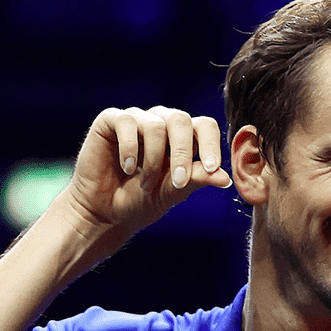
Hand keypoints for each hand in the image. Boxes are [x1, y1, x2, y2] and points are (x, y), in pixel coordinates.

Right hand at [57, 106, 233, 246]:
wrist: (104, 212)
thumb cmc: (140, 201)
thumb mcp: (173, 192)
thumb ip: (197, 180)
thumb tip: (226, 178)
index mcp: (182, 137)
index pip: (205, 127)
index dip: (211, 144)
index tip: (212, 168)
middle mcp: (161, 123)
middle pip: (181, 120)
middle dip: (182, 152)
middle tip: (178, 182)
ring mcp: (137, 119)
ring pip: (156, 126)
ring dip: (153, 161)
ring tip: (144, 183)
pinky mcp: (111, 120)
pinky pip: (127, 123)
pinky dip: (130, 150)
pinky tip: (127, 168)